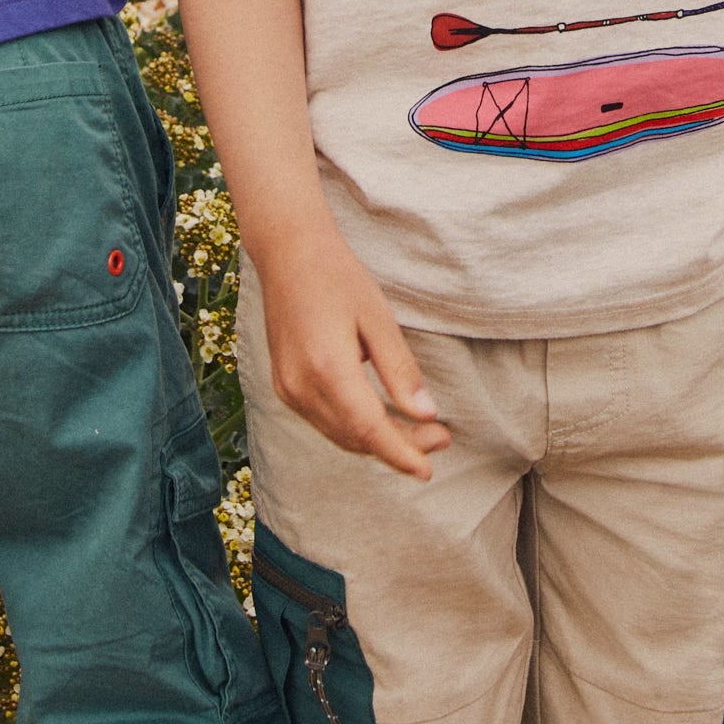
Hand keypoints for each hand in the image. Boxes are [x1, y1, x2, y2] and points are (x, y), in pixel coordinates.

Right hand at [253, 223, 450, 481]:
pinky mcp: (284, 385)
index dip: (401, 454)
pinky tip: (382, 418)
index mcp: (328, 369)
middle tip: (440, 438)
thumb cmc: (338, 278)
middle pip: (355, 438)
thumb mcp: (379, 319)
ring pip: (339, 434)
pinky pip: (324, 421)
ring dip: (378, 441)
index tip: (429, 469)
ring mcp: (288, 388)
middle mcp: (301, 386)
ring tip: (419, 430)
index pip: (369, 430)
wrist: (288, 254)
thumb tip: (426, 414)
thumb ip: (400, 371)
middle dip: (398, 447)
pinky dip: (355, 428)